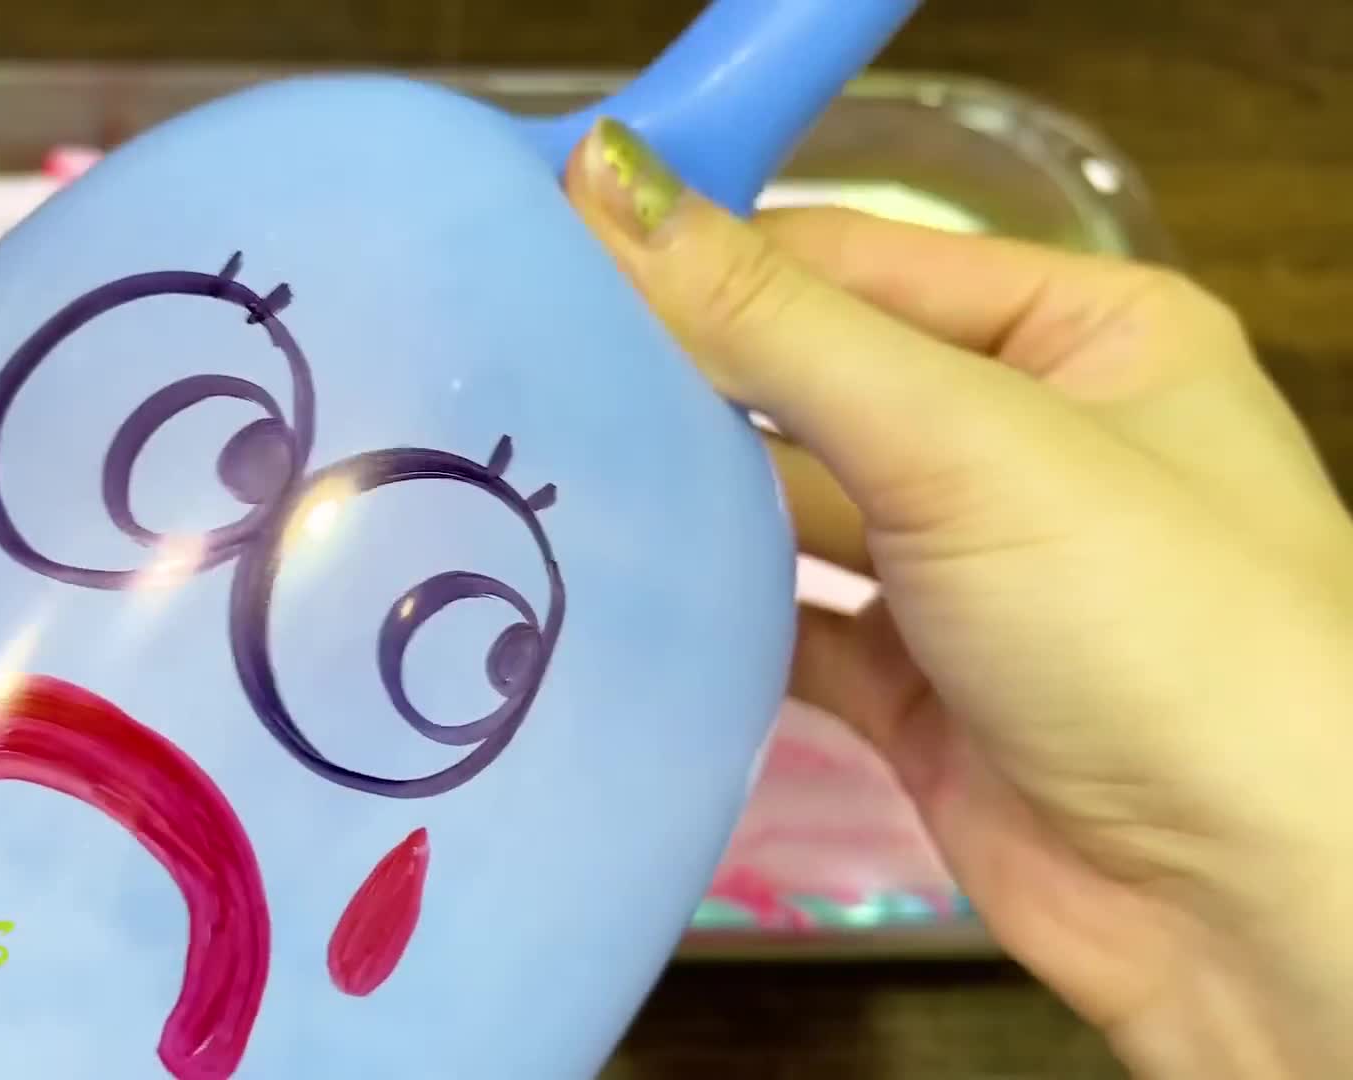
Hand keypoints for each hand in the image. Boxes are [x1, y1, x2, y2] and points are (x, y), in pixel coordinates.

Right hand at [564, 119, 1352, 1078]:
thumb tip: (604, 176)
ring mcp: (972, 573)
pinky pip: (795, 624)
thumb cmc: (1152, 623)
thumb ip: (776, 322)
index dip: (712, 255)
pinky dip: (717, 613)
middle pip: (820, 383)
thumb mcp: (967, 438)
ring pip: (797, 509)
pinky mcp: (921, 690)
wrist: (1250, 904)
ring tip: (538, 470)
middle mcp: (1027, 442)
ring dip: (691, 499)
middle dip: (687, 381)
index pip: (859, 261)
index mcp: (1082, 335)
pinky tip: (614, 589)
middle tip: (517, 372)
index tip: (547, 259)